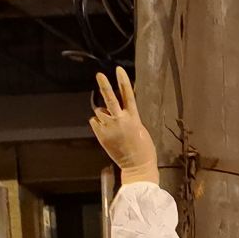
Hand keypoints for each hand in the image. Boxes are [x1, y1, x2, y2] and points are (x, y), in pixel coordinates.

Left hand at [89, 67, 158, 184]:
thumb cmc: (143, 150)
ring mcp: (109, 128)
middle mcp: (121, 121)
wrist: (138, 167)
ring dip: (103, 114)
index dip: (123, 82)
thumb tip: (114, 111)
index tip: (119, 70)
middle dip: (104, 86)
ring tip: (111, 125)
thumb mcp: (141, 130)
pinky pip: (95, 122)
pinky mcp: (101, 135)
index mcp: (134, 119)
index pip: (128, 96)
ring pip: (100, 112)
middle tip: (99, 74)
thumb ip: (129, 118)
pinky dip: (98, 124)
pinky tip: (107, 132)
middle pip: (110, 99)